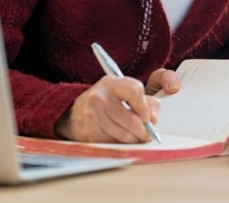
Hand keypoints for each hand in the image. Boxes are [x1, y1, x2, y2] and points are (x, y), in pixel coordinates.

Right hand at [56, 68, 178, 143]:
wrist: (75, 112)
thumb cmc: (107, 100)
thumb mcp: (124, 91)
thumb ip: (146, 99)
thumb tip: (154, 117)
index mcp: (111, 83)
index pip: (134, 91)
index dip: (146, 107)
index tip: (148, 116)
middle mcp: (99, 98)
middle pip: (131, 119)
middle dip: (144, 130)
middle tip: (149, 133)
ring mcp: (92, 116)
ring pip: (123, 135)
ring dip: (135, 139)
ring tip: (139, 137)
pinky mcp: (89, 133)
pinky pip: (113, 143)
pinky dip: (123, 145)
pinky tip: (124, 140)